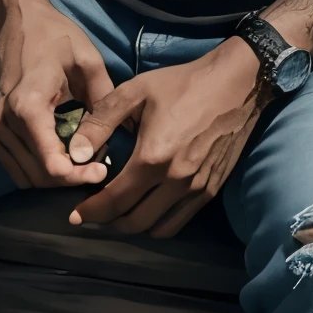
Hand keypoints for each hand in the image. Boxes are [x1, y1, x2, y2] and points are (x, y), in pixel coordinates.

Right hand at [0, 0, 115, 187]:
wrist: (13, 18)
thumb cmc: (53, 35)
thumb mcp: (87, 61)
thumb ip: (103, 100)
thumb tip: (119, 137)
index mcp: (28, 106)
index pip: (52, 166)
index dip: (80, 177)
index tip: (102, 170)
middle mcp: (3, 122)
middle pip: (39, 177)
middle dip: (71, 179)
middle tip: (97, 166)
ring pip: (24, 177)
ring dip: (53, 178)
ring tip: (80, 162)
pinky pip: (13, 165)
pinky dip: (36, 169)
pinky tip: (59, 155)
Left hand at [66, 38, 265, 236]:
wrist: (236, 84)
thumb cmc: (182, 84)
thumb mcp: (133, 92)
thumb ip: (100, 122)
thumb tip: (76, 152)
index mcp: (152, 158)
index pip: (115, 200)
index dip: (91, 212)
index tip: (75, 216)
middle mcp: (175, 181)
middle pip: (135, 222)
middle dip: (108, 223)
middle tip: (94, 215)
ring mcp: (196, 188)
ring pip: (159, 228)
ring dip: (135, 227)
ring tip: (119, 214)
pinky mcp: (212, 189)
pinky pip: (181, 220)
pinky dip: (161, 223)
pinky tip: (149, 207)